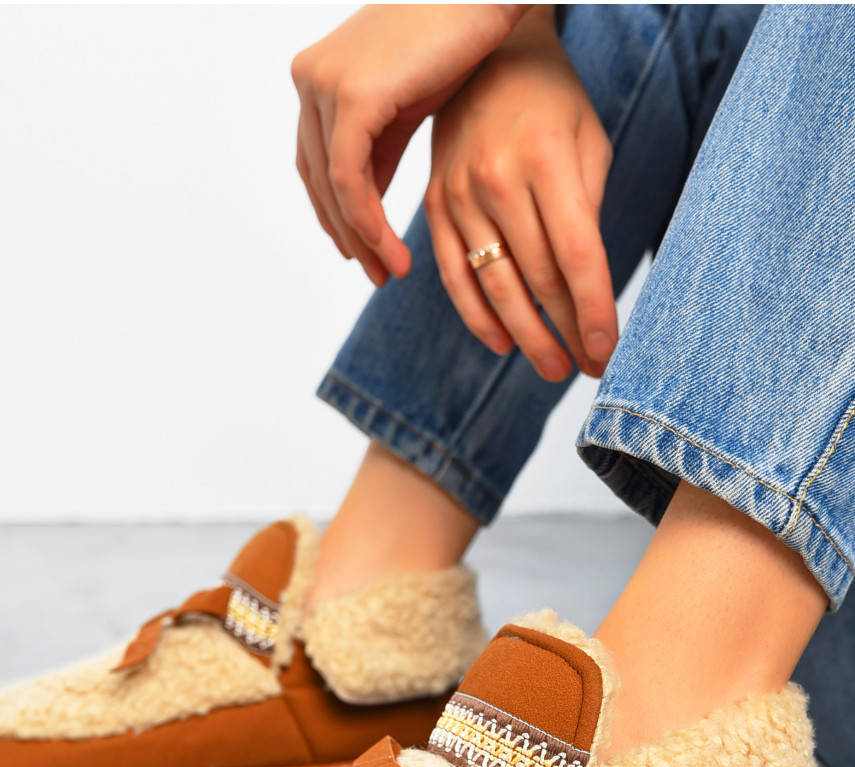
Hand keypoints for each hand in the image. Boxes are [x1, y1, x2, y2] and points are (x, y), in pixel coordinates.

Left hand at [291, 4, 530, 286]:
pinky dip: (368, 221)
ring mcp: (325, 83)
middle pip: (317, 179)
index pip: (317, 164)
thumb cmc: (456, 42)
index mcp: (319, 77)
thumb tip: (365, 202)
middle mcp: (311, 77)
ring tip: (390, 271)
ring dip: (361, 237)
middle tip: (379, 274)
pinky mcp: (350, 94)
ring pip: (331, 185)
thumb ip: (378, 149)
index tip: (368, 255)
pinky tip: (391, 247)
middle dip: (348, 234)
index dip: (339, 217)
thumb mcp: (406, 105)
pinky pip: (349, 178)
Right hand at [426, 8, 615, 379]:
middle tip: (589, 368)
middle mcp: (497, 179)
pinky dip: (477, 317)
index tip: (608, 350)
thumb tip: (587, 289)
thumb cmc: (551, 101)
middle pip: (538, 278)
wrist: (483, 55)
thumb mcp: (589, 140)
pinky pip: (454, 275)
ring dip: (527, 337)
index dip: (594, 310)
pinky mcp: (433, 205)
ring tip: (554, 368)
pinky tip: (503, 345)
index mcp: (546, 159)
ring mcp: (459, 194)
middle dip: (567, 332)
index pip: (577, 255)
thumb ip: (588, 211)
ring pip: (495, 286)